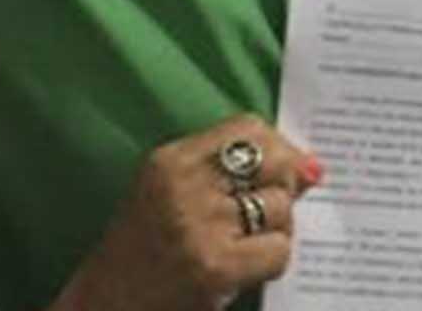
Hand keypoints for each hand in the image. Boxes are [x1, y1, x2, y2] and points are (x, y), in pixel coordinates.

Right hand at [52, 114, 319, 310]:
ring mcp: (201, 226)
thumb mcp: (174, 193)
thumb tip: (311, 168)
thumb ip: (232, 173)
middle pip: (274, 163)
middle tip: (265, 214)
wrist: (110, 302)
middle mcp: (185, 186)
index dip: (278, 148)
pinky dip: (272, 261)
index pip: (248, 128)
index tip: (283, 170)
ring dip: (276, 230)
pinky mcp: (217, 267)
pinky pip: (279, 250)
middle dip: (284, 188)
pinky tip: (247, 269)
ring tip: (247, 245)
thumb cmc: (148, 248)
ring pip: (280, 208)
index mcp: (172, 160)